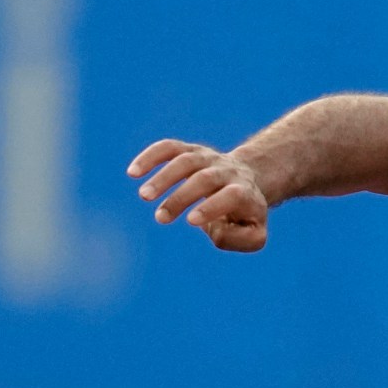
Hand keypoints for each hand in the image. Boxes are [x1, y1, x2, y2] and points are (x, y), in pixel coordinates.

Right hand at [129, 140, 272, 251]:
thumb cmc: (244, 214)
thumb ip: (243, 239)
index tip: (190, 221)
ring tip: (144, 196)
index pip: (231, 196)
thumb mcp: (254, 233)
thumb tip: (218, 231)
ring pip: (185, 160)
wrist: (246, 180)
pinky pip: (169, 147)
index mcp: (244, 192)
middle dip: (181, 198)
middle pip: (205, 179)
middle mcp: (227, 171)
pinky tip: (133, 172)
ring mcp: (208, 158)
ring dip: (163, 177)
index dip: (212, 207)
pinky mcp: (189, 150)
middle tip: (161, 218)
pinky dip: (151, 156)